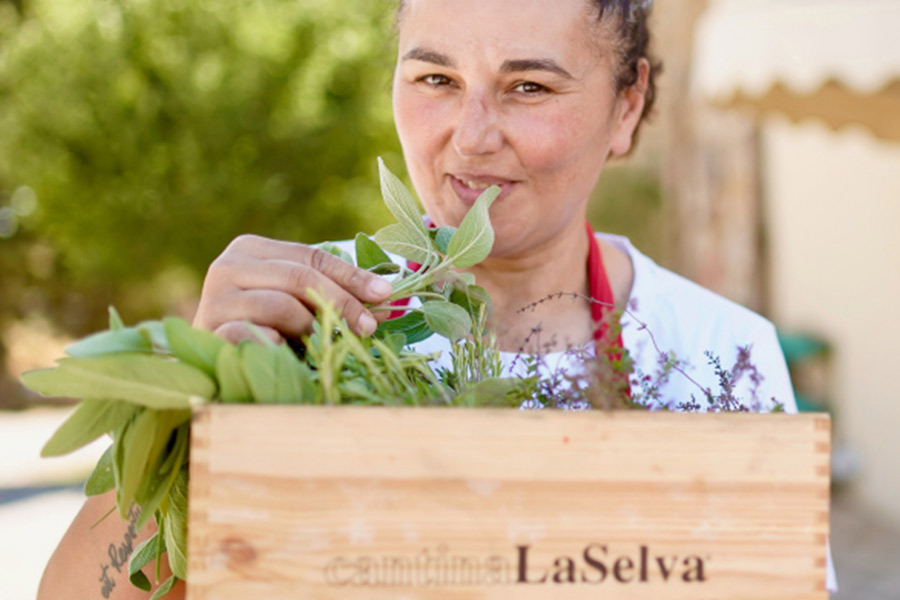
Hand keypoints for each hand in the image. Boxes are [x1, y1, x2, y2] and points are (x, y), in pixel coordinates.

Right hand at [192, 234, 393, 343]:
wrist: (211, 363)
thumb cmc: (261, 330)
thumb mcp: (296, 304)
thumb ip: (330, 292)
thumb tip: (384, 296)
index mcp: (251, 250)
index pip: (312, 257)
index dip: (351, 276)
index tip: (385, 294)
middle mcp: (227, 266)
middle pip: (299, 277)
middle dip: (342, 302)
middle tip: (370, 327)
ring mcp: (215, 299)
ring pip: (281, 306)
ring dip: (311, 328)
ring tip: (322, 344)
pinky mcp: (209, 332)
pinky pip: (256, 336)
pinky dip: (279, 346)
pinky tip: (287, 353)